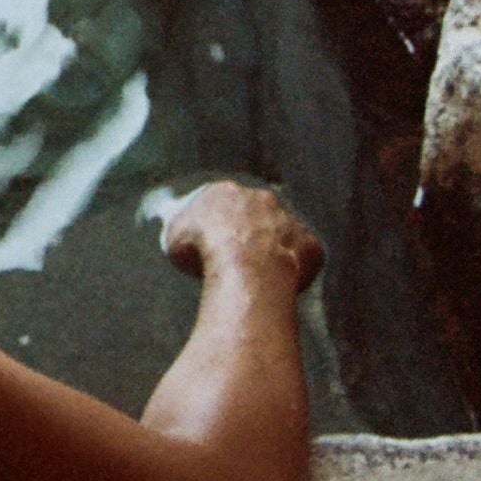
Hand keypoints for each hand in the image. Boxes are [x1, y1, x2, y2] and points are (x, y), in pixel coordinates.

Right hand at [162, 182, 323, 289]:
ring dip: (272, 252)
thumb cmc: (204, 249)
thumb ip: (177, 224)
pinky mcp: (309, 246)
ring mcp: (290, 221)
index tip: (209, 242)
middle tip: (236, 260)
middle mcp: (262, 199)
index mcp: (226, 192)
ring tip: (256, 278)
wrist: (245, 265)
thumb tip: (171, 220)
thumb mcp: (173, 234)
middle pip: (255, 214)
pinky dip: (293, 272)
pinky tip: (277, 288)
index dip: (214, 225)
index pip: (220, 203)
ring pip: (282, 236)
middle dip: (247, 234)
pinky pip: (302, 259)